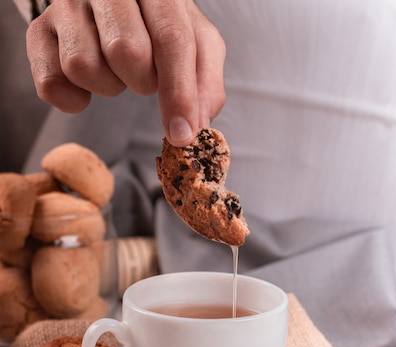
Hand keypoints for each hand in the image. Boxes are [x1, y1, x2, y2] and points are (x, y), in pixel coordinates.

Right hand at [26, 0, 225, 145]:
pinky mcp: (39, 32)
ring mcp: (66, 5)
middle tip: (144, 77)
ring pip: (84, 66)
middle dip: (142, 81)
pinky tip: (88, 86)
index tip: (182, 134)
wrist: (112, 1)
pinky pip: (51, 84)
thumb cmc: (159, 26)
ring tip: (116, 72)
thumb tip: (199, 125)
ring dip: (108, 86)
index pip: (171, 37)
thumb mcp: (195, 41)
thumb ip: (206, 80)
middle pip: (125, 50)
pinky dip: (74, 100)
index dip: (179, 92)